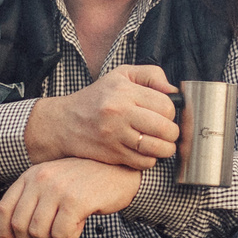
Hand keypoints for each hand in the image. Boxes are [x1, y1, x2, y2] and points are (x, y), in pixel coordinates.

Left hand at [0, 159, 141, 237]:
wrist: (121, 172)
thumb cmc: (88, 182)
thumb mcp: (54, 183)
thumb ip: (34, 201)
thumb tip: (15, 235)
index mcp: (31, 175)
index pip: (5, 210)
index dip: (6, 234)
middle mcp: (41, 179)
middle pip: (20, 225)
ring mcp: (58, 189)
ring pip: (39, 233)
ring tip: (65, 234)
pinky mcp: (76, 201)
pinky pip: (62, 234)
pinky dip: (70, 237)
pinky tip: (79, 225)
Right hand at [24, 64, 178, 168]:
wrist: (64, 122)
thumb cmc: (97, 97)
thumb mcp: (121, 75)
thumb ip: (151, 75)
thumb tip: (173, 90)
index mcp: (124, 91)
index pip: (166, 106)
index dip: (171, 112)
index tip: (165, 114)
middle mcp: (119, 112)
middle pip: (166, 129)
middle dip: (172, 132)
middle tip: (167, 131)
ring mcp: (116, 135)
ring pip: (158, 148)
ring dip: (165, 148)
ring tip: (161, 143)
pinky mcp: (112, 154)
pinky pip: (144, 162)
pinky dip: (149, 159)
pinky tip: (144, 151)